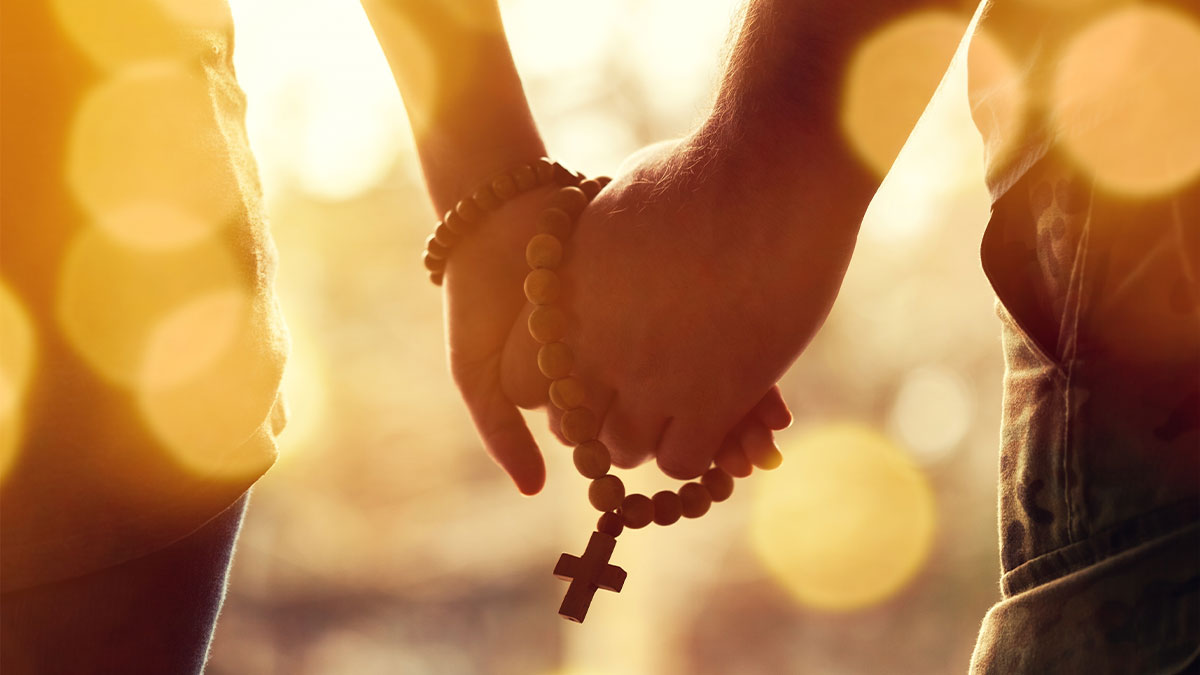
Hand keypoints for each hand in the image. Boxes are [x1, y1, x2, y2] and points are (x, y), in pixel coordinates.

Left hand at [502, 138, 857, 479]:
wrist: (771, 167)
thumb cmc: (701, 166)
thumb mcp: (620, 198)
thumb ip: (597, 243)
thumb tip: (596, 261)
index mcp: (565, 299)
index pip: (520, 385)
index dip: (554, 388)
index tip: (586, 375)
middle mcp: (598, 346)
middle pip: (576, 427)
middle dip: (604, 419)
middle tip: (639, 397)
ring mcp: (654, 377)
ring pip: (629, 449)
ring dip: (651, 435)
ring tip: (681, 406)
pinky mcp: (716, 396)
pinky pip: (684, 459)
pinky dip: (696, 450)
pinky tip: (717, 415)